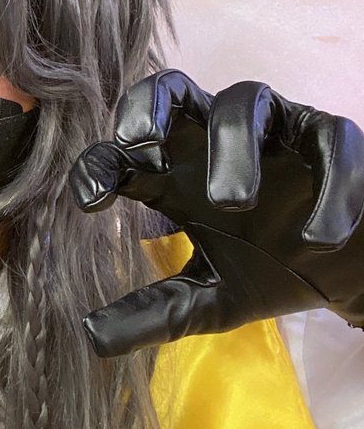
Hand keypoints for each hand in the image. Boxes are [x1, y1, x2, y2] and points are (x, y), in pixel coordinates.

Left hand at [70, 70, 363, 356]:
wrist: (350, 274)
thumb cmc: (269, 267)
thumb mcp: (207, 298)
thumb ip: (154, 313)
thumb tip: (90, 339)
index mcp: (172, 173)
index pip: (121, 152)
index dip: (98, 165)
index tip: (90, 201)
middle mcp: (212, 141)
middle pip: (170, 89)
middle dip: (149, 106)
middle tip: (140, 144)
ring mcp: (274, 133)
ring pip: (244, 102)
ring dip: (234, 146)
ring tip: (233, 202)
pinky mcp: (333, 139)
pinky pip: (330, 137)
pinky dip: (326, 182)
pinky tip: (317, 236)